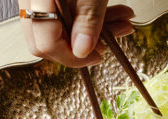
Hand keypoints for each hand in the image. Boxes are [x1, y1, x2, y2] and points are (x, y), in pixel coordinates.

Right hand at [18, 0, 134, 67]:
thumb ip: (87, 20)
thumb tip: (82, 52)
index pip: (46, 43)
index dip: (73, 57)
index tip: (98, 56)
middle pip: (47, 40)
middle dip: (83, 46)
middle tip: (109, 42)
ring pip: (57, 27)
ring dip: (92, 30)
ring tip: (121, 22)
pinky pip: (61, 14)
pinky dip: (86, 17)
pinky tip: (111, 14)